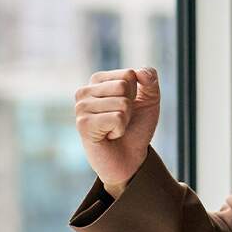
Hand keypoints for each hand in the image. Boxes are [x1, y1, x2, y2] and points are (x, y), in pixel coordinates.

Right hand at [74, 67, 160, 193]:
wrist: (129, 159)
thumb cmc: (136, 127)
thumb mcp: (150, 100)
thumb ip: (150, 80)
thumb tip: (140, 72)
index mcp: (98, 80)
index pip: (129, 74)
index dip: (137, 93)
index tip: (127, 107)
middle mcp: (84, 91)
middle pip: (124, 86)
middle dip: (131, 106)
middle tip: (120, 120)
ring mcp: (81, 108)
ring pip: (122, 103)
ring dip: (125, 120)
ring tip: (114, 129)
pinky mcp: (83, 124)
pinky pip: (117, 118)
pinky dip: (120, 130)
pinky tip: (108, 136)